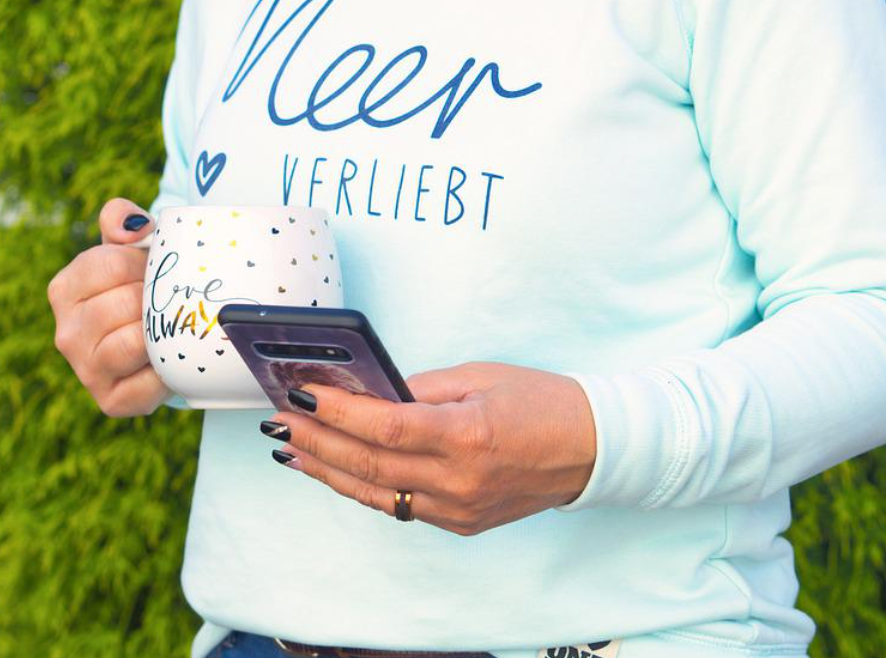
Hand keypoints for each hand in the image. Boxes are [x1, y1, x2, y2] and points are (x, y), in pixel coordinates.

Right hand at [48, 198, 170, 416]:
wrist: (161, 342)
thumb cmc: (143, 289)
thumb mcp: (131, 250)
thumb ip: (124, 221)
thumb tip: (133, 225)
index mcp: (65, 289)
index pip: (110, 263)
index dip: (147, 263)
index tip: (160, 270)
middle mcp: (67, 332)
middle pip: (125, 303)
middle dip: (159, 298)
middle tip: (174, 300)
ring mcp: (87, 370)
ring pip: (133, 342)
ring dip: (163, 332)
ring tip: (175, 327)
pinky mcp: (112, 401)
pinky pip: (150, 382)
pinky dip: (170, 370)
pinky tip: (176, 359)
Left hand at [262, 361, 596, 535]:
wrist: (590, 450)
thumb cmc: (542, 403)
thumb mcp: (481, 377)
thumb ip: (422, 388)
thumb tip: (370, 392)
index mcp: (468, 436)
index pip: (384, 427)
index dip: (337, 411)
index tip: (302, 394)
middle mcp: (459, 481)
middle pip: (368, 464)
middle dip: (317, 440)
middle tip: (280, 421)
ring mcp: (458, 509)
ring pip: (375, 492)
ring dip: (327, 470)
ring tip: (292, 449)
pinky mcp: (460, 522)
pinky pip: (398, 505)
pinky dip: (362, 487)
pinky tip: (337, 470)